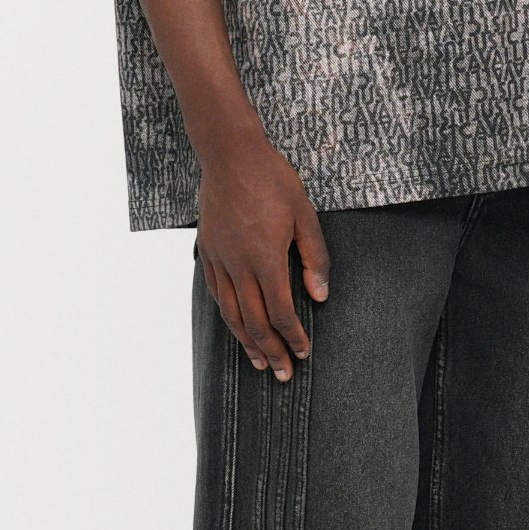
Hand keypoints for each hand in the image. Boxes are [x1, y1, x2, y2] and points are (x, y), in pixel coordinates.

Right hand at [196, 128, 329, 382]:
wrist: (230, 154)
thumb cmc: (272, 180)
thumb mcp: (305, 215)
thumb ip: (314, 257)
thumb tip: (320, 295)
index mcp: (266, 259)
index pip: (280, 312)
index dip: (293, 337)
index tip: (304, 352)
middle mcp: (239, 266)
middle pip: (255, 322)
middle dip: (271, 352)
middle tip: (282, 374)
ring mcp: (220, 260)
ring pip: (232, 313)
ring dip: (246, 342)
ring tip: (258, 363)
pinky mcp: (208, 251)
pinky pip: (217, 293)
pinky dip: (228, 316)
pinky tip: (236, 326)